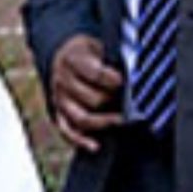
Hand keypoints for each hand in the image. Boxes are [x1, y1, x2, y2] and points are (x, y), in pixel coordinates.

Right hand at [47, 34, 123, 151]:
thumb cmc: (88, 51)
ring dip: (103, 122)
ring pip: (81, 118)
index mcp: (72, 59)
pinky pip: (67, 131)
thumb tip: (134, 75)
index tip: (125, 82)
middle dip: (112, 100)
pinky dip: (80, 141)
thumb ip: (111, 57)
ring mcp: (59, 99)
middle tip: (127, 99)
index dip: (113, 80)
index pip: (94, 74)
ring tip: (121, 120)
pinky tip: (95, 146)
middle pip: (92, 99)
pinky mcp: (58, 114)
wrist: (63, 54)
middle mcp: (62, 80)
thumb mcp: (97, 45)